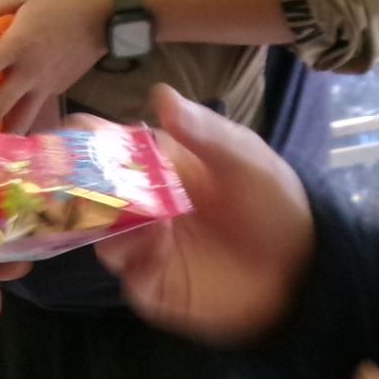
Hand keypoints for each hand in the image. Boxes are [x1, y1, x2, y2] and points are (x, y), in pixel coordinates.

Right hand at [96, 85, 315, 344]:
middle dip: (76, 184)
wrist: (301, 270)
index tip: (77, 133)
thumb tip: (159, 94)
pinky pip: (126, 272)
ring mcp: (142, 245)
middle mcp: (140, 202)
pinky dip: (134, 259)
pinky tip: (159, 246)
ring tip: (135, 214)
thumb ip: (204, 131)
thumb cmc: (274, 205)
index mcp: (157, 163)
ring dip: (106, 222)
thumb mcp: (246, 159)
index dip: (84, 136)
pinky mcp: (152, 283)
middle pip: (86, 190)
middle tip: (83, 180)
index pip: (104, 143)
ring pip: (97, 232)